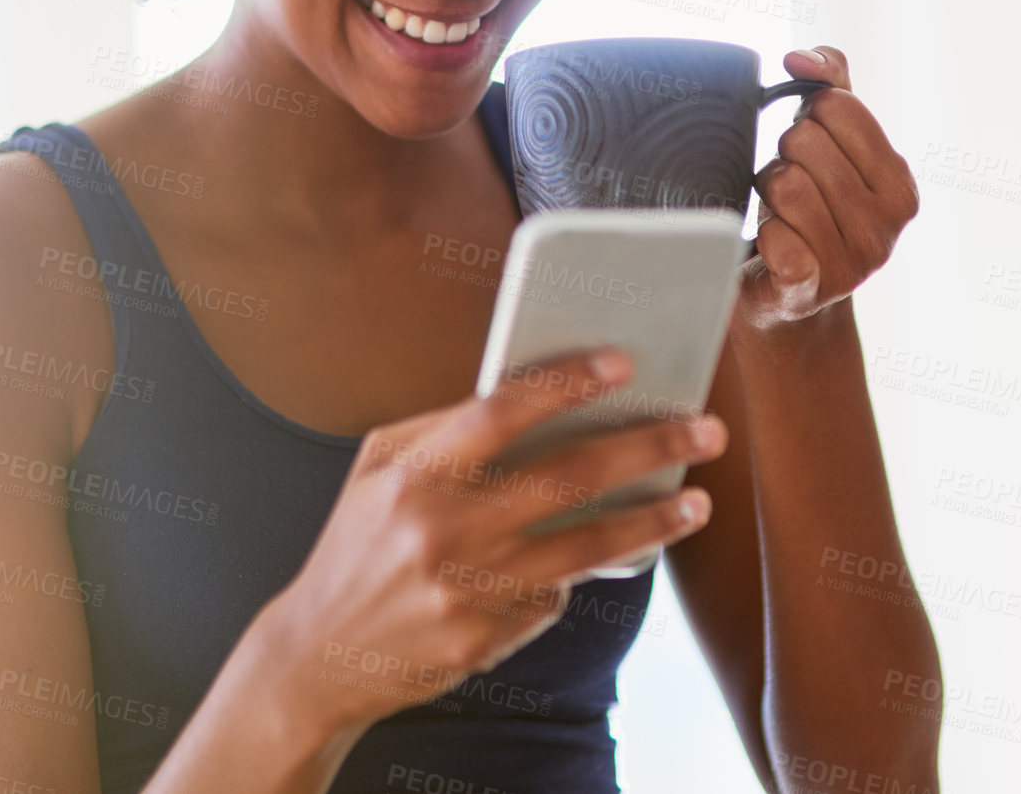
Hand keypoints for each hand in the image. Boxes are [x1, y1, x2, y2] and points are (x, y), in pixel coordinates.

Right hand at [255, 347, 726, 736]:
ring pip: (583, 548)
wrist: (316, 656)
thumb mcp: (377, 467)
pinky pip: (552, 597)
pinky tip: (578, 562)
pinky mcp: (484, 642)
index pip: (500, 412)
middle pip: (566, 477)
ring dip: (650, 521)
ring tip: (697, 501)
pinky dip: (571, 575)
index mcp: (412, 473)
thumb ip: (443, 427)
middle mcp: (441, 531)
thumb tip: (532, 396)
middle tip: (704, 429)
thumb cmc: (356, 542)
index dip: (565, 382)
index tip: (622, 363)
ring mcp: (466, 592)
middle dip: (646, 448)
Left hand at [736, 45, 919, 329]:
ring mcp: (852, 264)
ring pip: (784, 184)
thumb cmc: (807, 203)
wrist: (785, 294)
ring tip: (778, 213)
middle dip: (783, 156)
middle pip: (805, 142)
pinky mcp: (809, 290)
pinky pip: (776, 238)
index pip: (837, 106)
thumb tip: (801, 59)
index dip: (807, 118)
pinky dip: (763, 234)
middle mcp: (886, 227)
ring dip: (766, 193)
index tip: (809, 149)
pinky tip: (772, 246)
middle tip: (787, 187)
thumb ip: (829, 80)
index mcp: (899, 184)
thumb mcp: (829, 138)